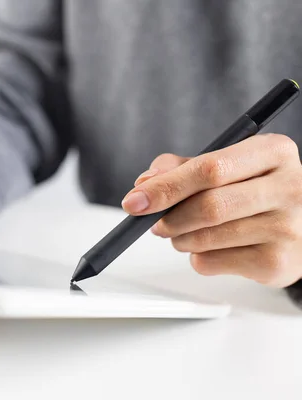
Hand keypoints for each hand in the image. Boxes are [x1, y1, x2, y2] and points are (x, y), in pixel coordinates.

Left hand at [123, 134, 301, 287]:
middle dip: (169, 217)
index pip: (210, 169)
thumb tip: (145, 181)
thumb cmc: (255, 190)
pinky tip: (209, 247)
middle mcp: (290, 188)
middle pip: (208, 206)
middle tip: (154, 222)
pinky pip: (212, 262)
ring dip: (179, 239)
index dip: (166, 187)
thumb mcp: (228, 165)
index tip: (135, 199)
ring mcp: (287, 228)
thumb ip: (182, 167)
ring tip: (182, 233)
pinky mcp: (278, 264)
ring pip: (207, 238)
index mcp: (273, 152)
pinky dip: (196, 257)